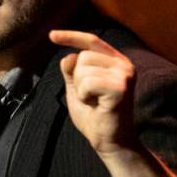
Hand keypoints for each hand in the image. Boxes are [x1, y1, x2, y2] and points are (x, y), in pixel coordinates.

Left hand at [49, 30, 138, 155]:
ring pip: (83, 69)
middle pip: (82, 56)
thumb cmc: (94, 116)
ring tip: (93, 102)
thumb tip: (68, 56)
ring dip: (80, 89)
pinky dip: (84, 95)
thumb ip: (72, 71)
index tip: (51, 35)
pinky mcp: (121, 87)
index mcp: (115, 62)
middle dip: (76, 79)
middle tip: (90, 98)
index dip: (71, 37)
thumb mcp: (77, 89)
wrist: (109, 141)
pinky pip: (88, 82)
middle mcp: (123, 64)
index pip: (91, 42)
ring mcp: (124, 74)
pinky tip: (95, 105)